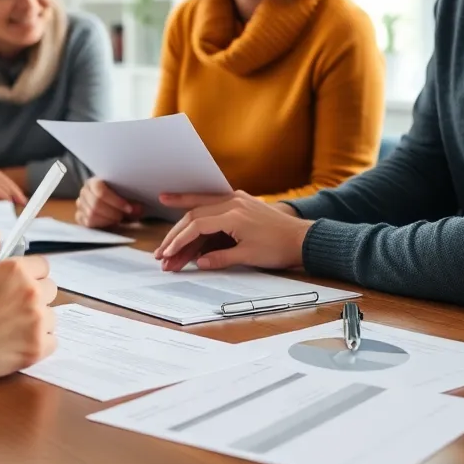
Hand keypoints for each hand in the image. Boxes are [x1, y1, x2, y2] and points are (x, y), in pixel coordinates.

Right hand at [0, 232, 57, 380]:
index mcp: (16, 269)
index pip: (43, 265)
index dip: (31, 272)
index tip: (21, 281)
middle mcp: (31, 293)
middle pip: (50, 289)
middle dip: (36, 294)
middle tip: (14, 305)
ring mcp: (36, 321)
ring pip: (51, 316)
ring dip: (37, 319)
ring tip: (13, 326)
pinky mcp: (36, 348)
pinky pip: (51, 341)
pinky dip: (38, 342)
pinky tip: (18, 341)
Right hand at [75, 178, 142, 227]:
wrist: (109, 198)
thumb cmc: (118, 194)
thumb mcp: (125, 194)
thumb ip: (132, 201)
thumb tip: (139, 209)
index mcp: (94, 181)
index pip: (101, 191)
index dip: (116, 202)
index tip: (129, 209)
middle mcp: (84, 192)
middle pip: (96, 205)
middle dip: (113, 213)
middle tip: (124, 216)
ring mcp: (81, 204)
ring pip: (91, 215)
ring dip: (108, 219)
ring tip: (118, 218)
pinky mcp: (79, 216)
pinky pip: (88, 223)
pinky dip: (101, 224)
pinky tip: (110, 222)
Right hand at [153, 191, 311, 272]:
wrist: (303, 238)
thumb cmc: (279, 248)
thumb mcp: (249, 257)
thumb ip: (221, 258)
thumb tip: (199, 263)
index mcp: (234, 214)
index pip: (197, 225)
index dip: (180, 240)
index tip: (167, 254)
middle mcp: (232, 202)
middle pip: (193, 215)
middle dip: (175, 235)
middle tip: (160, 252)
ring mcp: (235, 201)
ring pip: (199, 208)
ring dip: (181, 225)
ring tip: (165, 238)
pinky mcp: (238, 204)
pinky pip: (211, 208)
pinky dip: (196, 217)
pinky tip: (183, 220)